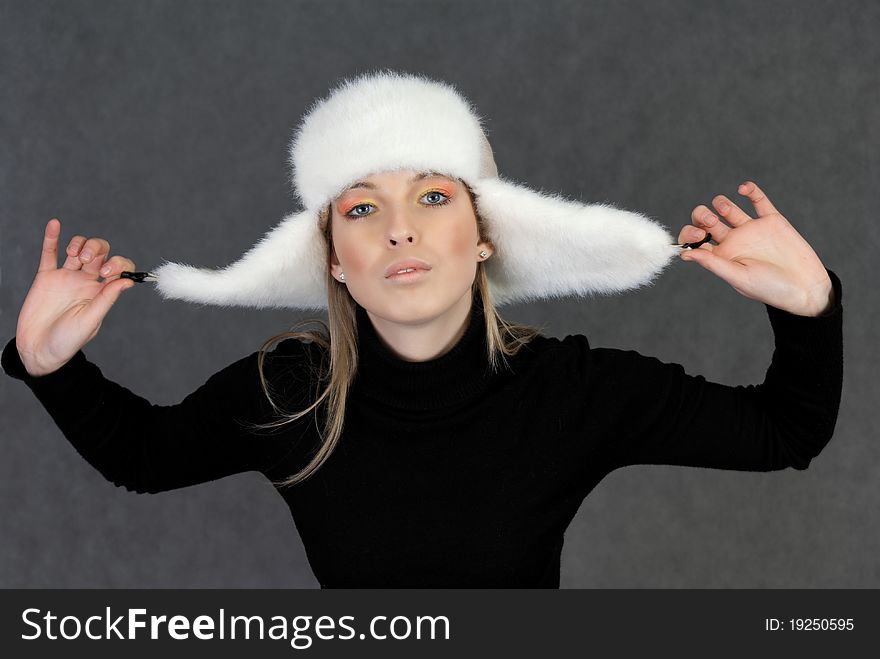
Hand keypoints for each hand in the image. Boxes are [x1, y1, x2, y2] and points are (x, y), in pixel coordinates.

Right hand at [15, 218, 137, 375]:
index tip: (106, 274)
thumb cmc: (68, 341)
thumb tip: (128, 280)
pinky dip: (52, 238)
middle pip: (100, 253)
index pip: (119, 268)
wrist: (39, 350)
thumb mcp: (91, 320)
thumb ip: (107, 299)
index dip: (117, 264)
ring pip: (78, 249)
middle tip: (90, 262)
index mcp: (102, 291)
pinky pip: (49, 253)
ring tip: (73, 254)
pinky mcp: (46, 277)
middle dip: (98, 249)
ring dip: (80, 244)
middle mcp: (86, 281)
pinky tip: (55, 224)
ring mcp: (66, 277)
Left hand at [678, 181, 833, 316]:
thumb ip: (713, 263)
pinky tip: (743, 189)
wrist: (806, 287)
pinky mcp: (771, 220)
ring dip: (721, 203)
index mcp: (720, 256)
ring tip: (724, 209)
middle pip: (706, 220)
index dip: (690, 234)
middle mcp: (733, 241)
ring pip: (727, 208)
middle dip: (702, 216)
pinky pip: (758, 200)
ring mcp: (751, 229)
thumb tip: (684, 254)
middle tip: (710, 222)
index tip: (698, 236)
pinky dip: (750, 190)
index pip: (695, 240)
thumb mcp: (738, 277)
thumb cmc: (770, 289)